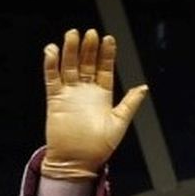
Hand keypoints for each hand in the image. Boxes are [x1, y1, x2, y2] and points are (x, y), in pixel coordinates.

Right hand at [41, 28, 148, 180]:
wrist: (77, 162)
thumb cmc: (99, 147)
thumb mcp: (119, 123)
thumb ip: (129, 103)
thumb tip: (143, 87)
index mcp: (103, 95)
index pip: (104, 68)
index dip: (106, 54)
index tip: (109, 39)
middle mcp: (86, 91)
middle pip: (87, 63)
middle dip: (89, 48)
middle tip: (90, 33)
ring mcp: (70, 93)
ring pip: (69, 66)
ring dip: (70, 51)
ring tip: (72, 35)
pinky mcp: (55, 99)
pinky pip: (52, 78)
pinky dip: (51, 64)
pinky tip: (52, 51)